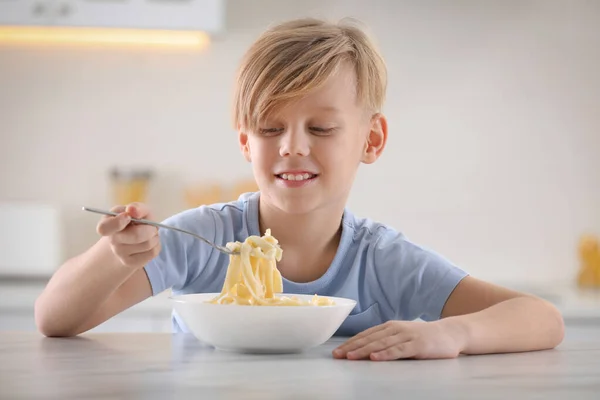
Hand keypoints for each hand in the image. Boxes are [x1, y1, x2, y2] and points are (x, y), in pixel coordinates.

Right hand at [96, 203, 160, 268]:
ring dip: (155, 236)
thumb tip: (132, 209)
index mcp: (107, 225)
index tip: (128, 217)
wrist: (129, 241)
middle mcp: (111, 241)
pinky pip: (152, 252)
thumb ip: (136, 207)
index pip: (105, 227)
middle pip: (137, 235)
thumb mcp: (135, 210)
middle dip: (150, 228)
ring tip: (149, 234)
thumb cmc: (133, 222)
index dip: (118, 222)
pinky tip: (150, 242)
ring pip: (148, 244)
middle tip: (151, 226)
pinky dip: (156, 245)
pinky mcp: (131, 263)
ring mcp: (120, 254)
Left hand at [332, 319, 465, 360]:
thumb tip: (366, 351)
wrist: (450, 333)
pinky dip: (385, 353)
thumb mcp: (402, 336)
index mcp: (389, 327)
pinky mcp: (417, 345)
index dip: (350, 343)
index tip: (337, 351)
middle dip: (352, 347)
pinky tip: (375, 358)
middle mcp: (395, 329)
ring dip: (364, 350)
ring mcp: (406, 336)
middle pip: (369, 339)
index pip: (365, 335)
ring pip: (380, 343)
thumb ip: (386, 341)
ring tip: (350, 357)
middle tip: (337, 355)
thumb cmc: (423, 337)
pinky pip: (398, 350)